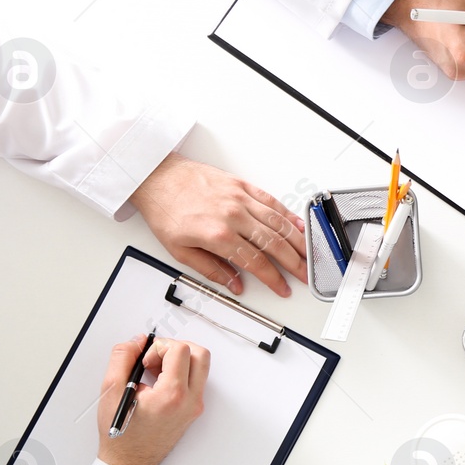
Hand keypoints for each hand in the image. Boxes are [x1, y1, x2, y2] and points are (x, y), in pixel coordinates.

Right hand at [96, 336, 208, 464]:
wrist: (130, 461)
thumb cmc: (122, 434)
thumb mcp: (111, 390)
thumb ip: (122, 357)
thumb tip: (137, 341)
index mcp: (173, 395)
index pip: (181, 350)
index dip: (159, 347)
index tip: (144, 360)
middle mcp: (190, 401)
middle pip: (200, 354)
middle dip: (175, 348)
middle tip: (154, 358)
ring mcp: (195, 406)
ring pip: (200, 366)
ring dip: (178, 359)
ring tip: (154, 371)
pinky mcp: (193, 409)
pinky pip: (195, 380)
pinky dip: (179, 372)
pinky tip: (158, 380)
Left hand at [130, 154, 306, 297]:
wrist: (155, 176)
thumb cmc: (164, 210)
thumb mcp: (179, 250)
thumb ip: (211, 269)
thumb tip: (234, 284)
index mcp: (217, 235)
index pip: (256, 262)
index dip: (274, 278)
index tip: (283, 287)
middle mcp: (233, 215)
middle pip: (274, 243)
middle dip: (295, 263)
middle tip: (306, 275)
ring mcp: (240, 198)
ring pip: (278, 222)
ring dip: (298, 241)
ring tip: (309, 254)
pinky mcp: (241, 184)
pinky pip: (271, 200)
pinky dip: (288, 214)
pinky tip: (298, 225)